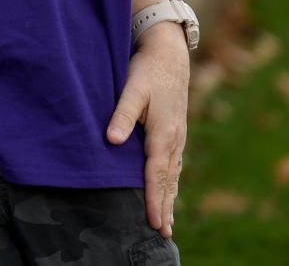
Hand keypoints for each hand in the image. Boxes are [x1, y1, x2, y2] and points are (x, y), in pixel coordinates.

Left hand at [106, 21, 188, 237]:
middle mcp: (174, 140)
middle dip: (165, 207)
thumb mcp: (133, 89)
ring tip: (166, 223)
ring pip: (173, 175)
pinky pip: (173, 165)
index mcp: (164, 133)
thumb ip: (122, 115)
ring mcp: (177, 137)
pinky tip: (169, 192)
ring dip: (169, 198)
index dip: (154, 199)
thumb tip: (112, 140)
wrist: (169, 55)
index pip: (156, 173)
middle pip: (168, 181)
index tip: (153, 221)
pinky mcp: (175, 132)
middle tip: (162, 234)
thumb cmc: (148, 71)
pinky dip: (171, 183)